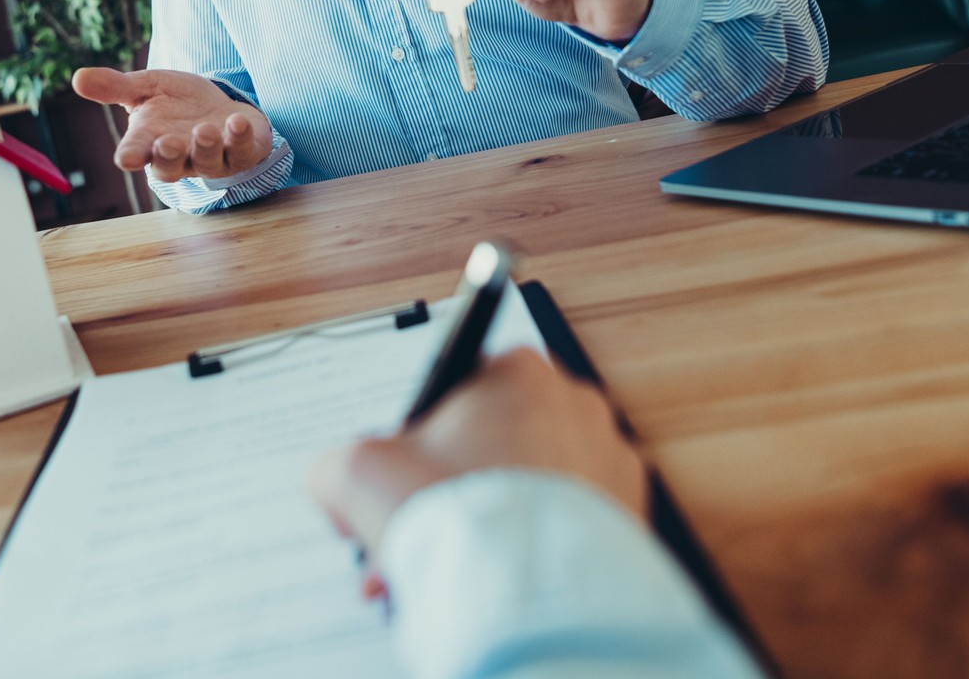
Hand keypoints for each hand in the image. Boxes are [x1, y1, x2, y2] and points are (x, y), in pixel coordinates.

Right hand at [71, 68, 273, 182]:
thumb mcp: (146, 88)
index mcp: (151, 142)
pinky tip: (237, 120)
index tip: (126, 157)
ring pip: (207, 163)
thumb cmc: (176, 101)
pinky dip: (240, 138)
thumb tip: (77, 77)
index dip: (131, 156)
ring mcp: (212, 159)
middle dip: (169, 157)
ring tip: (204, 130)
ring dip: (206, 147)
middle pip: (170, 168)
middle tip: (167, 142)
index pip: (136, 154)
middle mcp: (180, 156)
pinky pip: (243, 152)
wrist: (219, 106)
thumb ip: (116, 87)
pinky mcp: (242, 153)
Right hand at [307, 348, 648, 593]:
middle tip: (417, 526)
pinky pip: (567, 522)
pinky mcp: (630, 514)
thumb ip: (338, 462)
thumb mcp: (357, 472)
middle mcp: (575, 403)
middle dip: (450, 486)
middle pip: (494, 440)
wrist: (528, 597)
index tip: (407, 471)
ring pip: (531, 484)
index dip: (420, 435)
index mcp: (519, 371)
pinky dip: (533, 543)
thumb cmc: (458, 520)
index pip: (458, 386)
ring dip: (487, 517)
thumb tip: (338, 481)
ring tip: (449, 561)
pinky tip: (496, 572)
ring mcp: (611, 459)